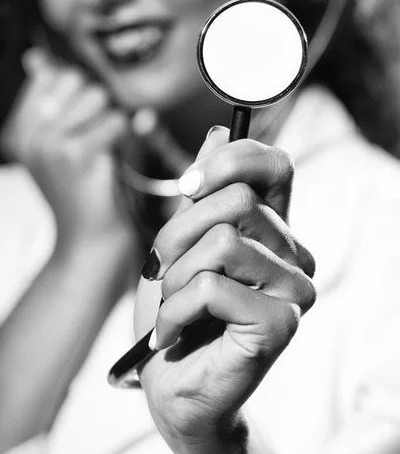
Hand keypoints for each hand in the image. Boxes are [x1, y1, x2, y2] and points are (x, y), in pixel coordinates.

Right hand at [1, 48, 130, 249]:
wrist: (88, 238)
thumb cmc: (83, 190)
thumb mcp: (58, 143)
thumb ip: (52, 102)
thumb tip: (37, 58)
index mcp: (20, 128)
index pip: (52, 75)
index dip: (80, 93)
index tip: (85, 122)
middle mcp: (28, 133)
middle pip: (76, 80)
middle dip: (97, 104)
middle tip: (97, 137)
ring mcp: (47, 142)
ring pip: (97, 96)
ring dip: (110, 120)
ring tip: (102, 149)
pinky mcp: (73, 154)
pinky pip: (114, 120)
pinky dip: (122, 137)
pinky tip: (110, 160)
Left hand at [134, 126, 315, 452]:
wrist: (170, 383)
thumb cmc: (176, 310)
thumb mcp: (179, 241)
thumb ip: (202, 192)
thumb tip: (217, 133)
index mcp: (271, 228)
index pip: (275, 165)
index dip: (234, 159)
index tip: (189, 186)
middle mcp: (292, 253)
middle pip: (236, 200)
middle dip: (178, 233)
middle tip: (163, 270)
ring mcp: (294, 289)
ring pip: (222, 242)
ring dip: (175, 277)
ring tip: (172, 307)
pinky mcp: (282, 324)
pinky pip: (213, 287)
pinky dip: (176, 310)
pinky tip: (175, 333)